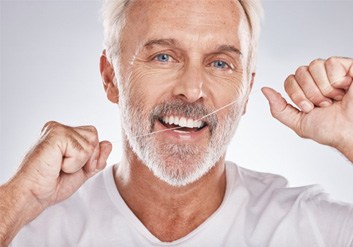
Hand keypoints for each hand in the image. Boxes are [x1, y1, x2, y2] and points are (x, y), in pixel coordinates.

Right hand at [0, 121, 111, 244]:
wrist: (34, 195)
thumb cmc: (53, 184)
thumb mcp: (83, 170)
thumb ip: (97, 157)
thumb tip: (108, 143)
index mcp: (65, 134)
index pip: (93, 137)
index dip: (91, 156)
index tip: (71, 168)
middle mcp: (60, 128)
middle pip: (94, 136)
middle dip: (88, 158)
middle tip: (66, 168)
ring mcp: (57, 129)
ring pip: (90, 142)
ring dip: (79, 162)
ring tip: (60, 166)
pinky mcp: (56, 134)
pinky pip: (82, 150)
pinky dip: (73, 164)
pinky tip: (57, 165)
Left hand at [262, 57, 352, 159]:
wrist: (351, 132)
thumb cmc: (331, 129)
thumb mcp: (298, 122)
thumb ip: (278, 108)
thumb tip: (264, 90)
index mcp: (306, 90)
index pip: (289, 80)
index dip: (297, 95)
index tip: (309, 108)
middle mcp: (318, 79)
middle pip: (299, 72)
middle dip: (309, 93)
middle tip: (323, 104)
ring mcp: (332, 72)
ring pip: (313, 65)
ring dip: (323, 88)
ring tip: (335, 98)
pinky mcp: (347, 66)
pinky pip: (331, 62)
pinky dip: (336, 80)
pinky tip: (344, 88)